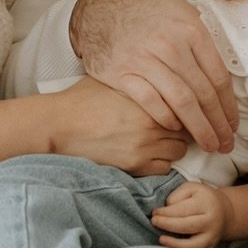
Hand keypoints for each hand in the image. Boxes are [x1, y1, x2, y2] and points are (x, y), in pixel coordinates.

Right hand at [47, 76, 186, 175]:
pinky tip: (148, 153)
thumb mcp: (115, 79)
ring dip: (173, 146)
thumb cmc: (82, 100)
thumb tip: (162, 79)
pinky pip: (164, 168)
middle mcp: (152, 122)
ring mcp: (145, 146)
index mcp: (149, 97)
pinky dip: (161, 162)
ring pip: (180, 150)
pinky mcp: (136, 165)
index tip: (181, 110)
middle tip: (171, 126)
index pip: (186, 106)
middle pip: (188, 130)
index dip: (185, 109)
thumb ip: (143, 82)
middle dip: (182, 129)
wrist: (59, 126)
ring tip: (158, 140)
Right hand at [71, 0, 237, 153]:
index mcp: (190, 30)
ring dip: (199, 128)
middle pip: (203, 93)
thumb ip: (200, 38)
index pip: (218, 77)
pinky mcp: (122, 73)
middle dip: (218, 123)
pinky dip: (167, 117)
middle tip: (225, 142)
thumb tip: (218, 67)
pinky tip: (176, 127)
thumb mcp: (178, 10)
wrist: (97, 11)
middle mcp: (171, 45)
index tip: (232, 122)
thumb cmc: (142, 13)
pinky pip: (151, 102)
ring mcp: (146, 60)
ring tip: (208, 144)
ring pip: (182, 102)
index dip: (228, 105)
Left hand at [150, 180, 229, 247]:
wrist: (224, 212)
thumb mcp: (191, 188)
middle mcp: (211, 222)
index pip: (183, 210)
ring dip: (174, 245)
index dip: (166, 212)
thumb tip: (164, 211)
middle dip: (167, 225)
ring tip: (161, 239)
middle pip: (187, 227)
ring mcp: (211, 237)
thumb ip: (176, 196)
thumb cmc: (202, 198)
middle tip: (154, 222)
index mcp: (206, 204)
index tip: (154, 212)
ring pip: (192, 246)